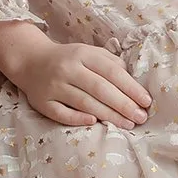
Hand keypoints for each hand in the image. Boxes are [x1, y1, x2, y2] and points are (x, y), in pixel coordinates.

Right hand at [4, 37, 152, 128]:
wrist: (30, 60)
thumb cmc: (68, 59)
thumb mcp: (88, 52)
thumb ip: (110, 62)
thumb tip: (133, 81)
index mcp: (82, 54)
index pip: (111, 71)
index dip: (131, 87)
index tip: (146, 101)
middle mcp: (67, 68)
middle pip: (100, 88)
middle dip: (124, 105)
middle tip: (141, 117)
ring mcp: (53, 85)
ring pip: (84, 102)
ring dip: (108, 115)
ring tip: (127, 125)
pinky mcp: (42, 101)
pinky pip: (61, 113)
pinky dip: (78, 118)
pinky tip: (94, 122)